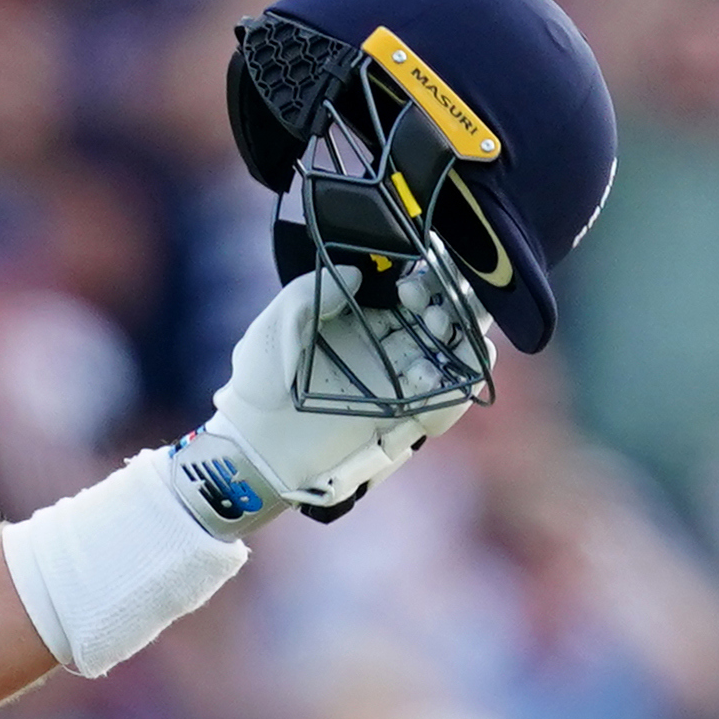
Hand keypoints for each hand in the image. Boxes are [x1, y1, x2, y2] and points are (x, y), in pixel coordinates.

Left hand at [166, 268, 485, 535]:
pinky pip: (448, 400)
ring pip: (454, 354)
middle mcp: (387, 350)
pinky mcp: (405, 420)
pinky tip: (431, 371)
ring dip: (461, 336)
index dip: (423, 279)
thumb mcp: (276, 326)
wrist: (257, 448)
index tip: (411, 281)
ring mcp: (399, 385)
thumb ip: (309, 292)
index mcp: (360, 322)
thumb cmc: (259, 384)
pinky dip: (457, 383)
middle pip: (441, 317)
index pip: (408, 291)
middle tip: (435, 303)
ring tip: (440, 326)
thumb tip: (358, 270)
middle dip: (452, 301)